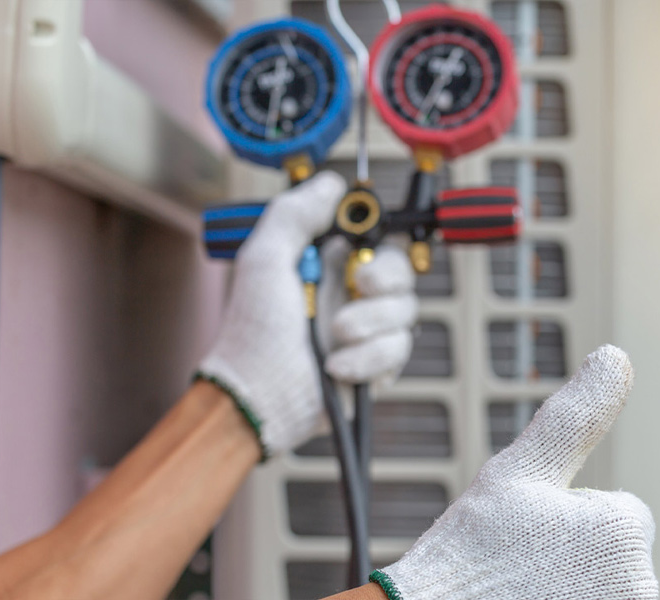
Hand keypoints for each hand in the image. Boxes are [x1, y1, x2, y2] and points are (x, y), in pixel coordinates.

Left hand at [198, 172, 417, 456]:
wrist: (259, 395)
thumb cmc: (253, 331)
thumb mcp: (264, 259)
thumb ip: (294, 214)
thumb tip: (332, 184)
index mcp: (330, 264)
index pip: (375, 236)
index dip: (380, 234)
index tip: (367, 239)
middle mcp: (353, 293)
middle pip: (403, 269)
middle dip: (386, 276)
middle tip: (361, 285)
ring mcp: (368, 330)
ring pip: (406, 310)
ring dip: (370, 322)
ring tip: (335, 335)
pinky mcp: (377, 364)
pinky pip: (398, 350)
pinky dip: (368, 358)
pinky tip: (337, 367)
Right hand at [370, 345, 658, 599]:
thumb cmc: (471, 552)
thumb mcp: (521, 469)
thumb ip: (578, 415)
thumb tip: (616, 357)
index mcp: (625, 530)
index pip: (619, 510)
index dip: (567, 517)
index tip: (529, 537)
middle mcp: (643, 586)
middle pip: (616, 552)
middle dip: (576, 553)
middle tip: (524, 566)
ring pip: (607, 584)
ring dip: (574, 584)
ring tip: (524, 590)